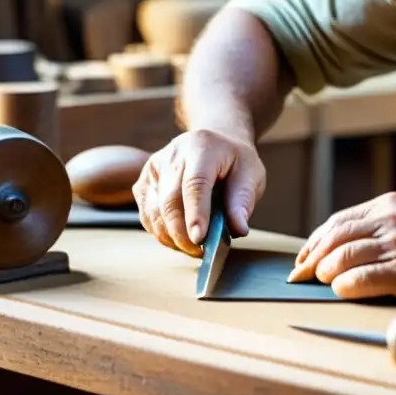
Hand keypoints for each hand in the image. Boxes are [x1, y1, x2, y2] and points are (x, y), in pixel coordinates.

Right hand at [132, 129, 265, 256]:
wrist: (215, 142)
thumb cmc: (235, 161)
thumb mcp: (251, 174)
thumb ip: (243, 200)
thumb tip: (238, 230)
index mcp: (202, 147)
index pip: (195, 183)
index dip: (196, 213)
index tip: (200, 239)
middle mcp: (172, 155)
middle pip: (170, 201)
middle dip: (182, 234)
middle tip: (200, 252)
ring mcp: (154, 169)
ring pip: (154, 212)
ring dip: (172, 237)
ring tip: (193, 248)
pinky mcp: (143, 183)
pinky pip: (147, 215)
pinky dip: (162, 233)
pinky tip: (179, 239)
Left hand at [288, 191, 395, 303]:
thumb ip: (372, 225)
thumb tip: (331, 248)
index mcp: (386, 206)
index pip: (337, 222)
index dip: (314, 242)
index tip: (303, 258)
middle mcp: (390, 222)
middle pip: (335, 239)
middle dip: (312, 260)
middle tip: (302, 275)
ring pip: (343, 257)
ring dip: (326, 272)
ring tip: (324, 281)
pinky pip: (361, 279)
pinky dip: (343, 286)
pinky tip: (341, 290)